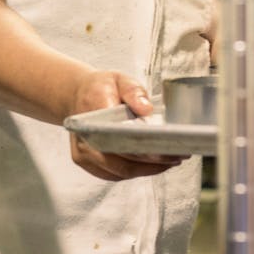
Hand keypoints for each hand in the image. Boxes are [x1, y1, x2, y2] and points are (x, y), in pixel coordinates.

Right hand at [68, 70, 187, 181]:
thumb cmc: (100, 87)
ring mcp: (83, 152)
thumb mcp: (120, 79)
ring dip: (146, 169)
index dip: (142, 149)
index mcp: (93, 111)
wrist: (77, 94)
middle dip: (152, 163)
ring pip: (119, 171)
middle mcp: (84, 136)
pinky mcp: (86, 162)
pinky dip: (135, 171)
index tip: (165, 149)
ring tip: (170, 160)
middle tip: (176, 157)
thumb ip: (133, 91)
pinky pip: (114, 174)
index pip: (119, 137)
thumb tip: (146, 110)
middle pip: (121, 160)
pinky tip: (153, 164)